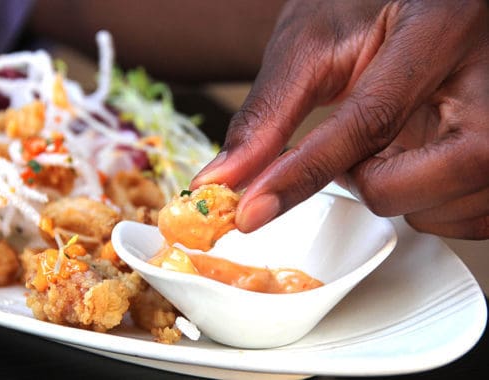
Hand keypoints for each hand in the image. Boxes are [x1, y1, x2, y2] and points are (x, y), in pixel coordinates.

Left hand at [191, 0, 488, 238]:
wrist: (409, 1)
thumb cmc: (363, 10)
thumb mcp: (310, 46)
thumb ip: (269, 116)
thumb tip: (228, 177)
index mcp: (441, 29)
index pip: (372, 119)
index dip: (304, 173)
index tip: (254, 210)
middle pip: (447, 170)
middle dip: (378, 185)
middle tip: (357, 156)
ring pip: (460, 205)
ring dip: (402, 196)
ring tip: (388, 151)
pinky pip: (476, 216)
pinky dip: (429, 207)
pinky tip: (415, 167)